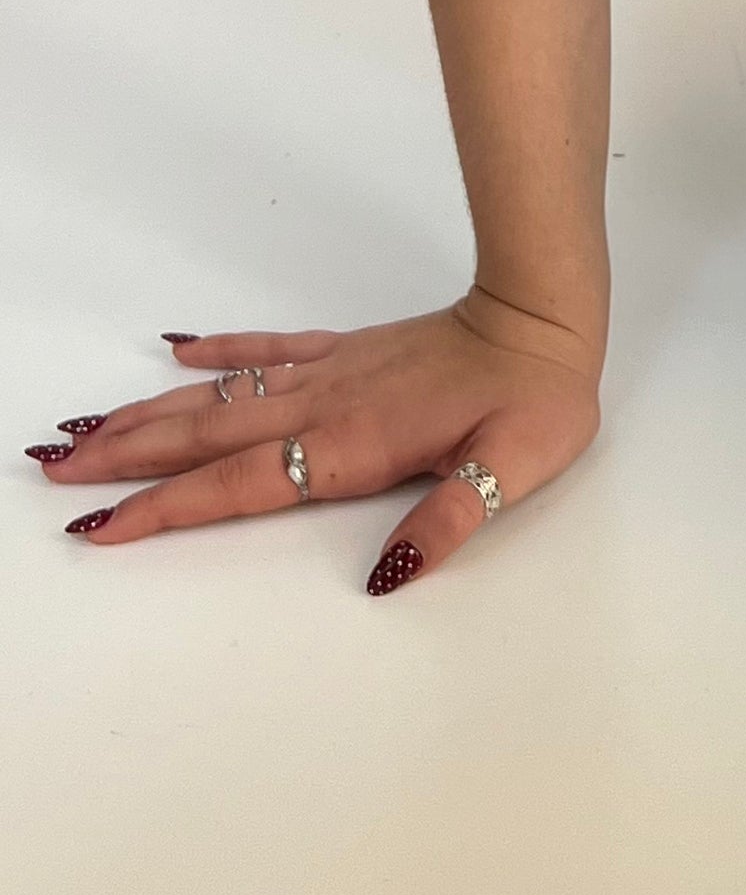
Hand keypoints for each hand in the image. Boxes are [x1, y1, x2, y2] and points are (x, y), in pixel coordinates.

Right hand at [25, 288, 601, 592]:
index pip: (239, 486)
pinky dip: (219, 349)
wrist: (545, 316)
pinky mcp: (349, 350)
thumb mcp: (509, 471)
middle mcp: (325, 406)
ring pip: (221, 396)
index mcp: (352, 445)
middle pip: (206, 437)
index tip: (102, 527)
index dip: (167, 509)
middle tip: (51, 467)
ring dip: (151, 412)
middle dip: (127, 458)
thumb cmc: (533, 400)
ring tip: (86, 427)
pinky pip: (268, 348)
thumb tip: (387, 578)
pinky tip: (175, 348)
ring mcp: (331, 373)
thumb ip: (447, 522)